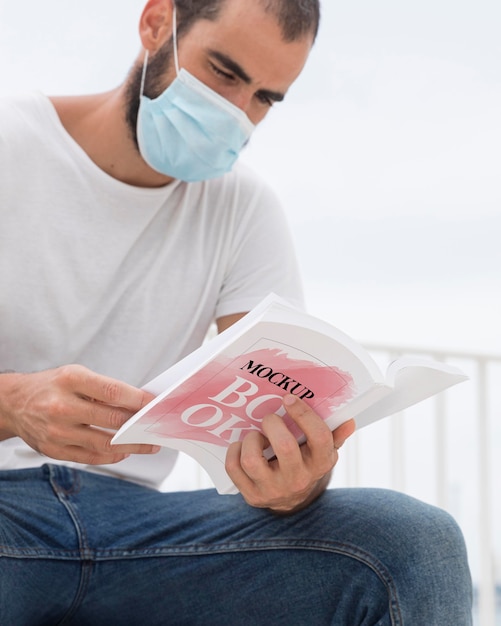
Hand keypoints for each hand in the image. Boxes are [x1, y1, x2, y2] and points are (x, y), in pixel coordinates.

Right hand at [0, 365, 157, 464]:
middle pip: (112, 420)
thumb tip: (139, 404)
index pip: (113, 392)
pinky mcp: (53, 450)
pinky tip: (125, 451)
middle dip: (141, 426)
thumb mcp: (77, 375)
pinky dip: (112, 455)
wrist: (14, 403)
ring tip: (148, 444)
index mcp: (71, 380)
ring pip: (105, 443)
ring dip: (132, 446)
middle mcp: (62, 406)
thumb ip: (106, 389)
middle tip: (158, 427)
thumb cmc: (52, 386)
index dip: (139, 400)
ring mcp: (57, 431)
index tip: (156, 404)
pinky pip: (91, 457)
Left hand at [225, 394, 355, 512]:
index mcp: (320, 463)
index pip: (319, 437)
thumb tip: (349, 420)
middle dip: (272, 424)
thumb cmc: (306, 462)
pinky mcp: (252, 496)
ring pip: (252, 460)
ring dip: (251, 440)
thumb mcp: (323, 451)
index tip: (289, 398)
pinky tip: (242, 446)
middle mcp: (299, 479)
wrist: (292, 499)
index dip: (303, 414)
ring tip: (256, 436)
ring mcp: (273, 490)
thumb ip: (335, 434)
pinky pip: (234, 468)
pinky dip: (234, 451)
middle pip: (284, 446)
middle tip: (269, 418)